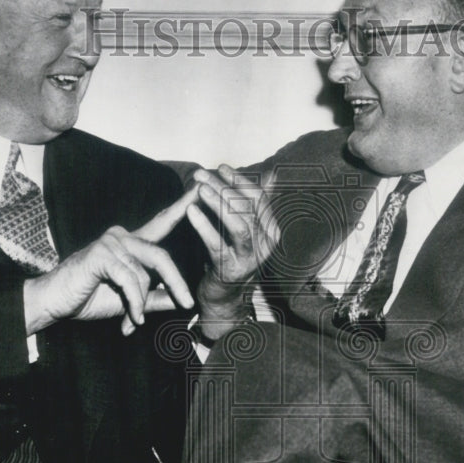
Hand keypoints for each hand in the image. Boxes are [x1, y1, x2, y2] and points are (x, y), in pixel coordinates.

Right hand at [23, 186, 198, 335]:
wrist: (53, 303)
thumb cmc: (89, 298)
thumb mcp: (132, 301)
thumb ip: (156, 298)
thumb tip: (182, 303)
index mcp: (131, 242)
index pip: (162, 223)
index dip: (182, 207)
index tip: (202, 191)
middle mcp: (122, 236)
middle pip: (161, 256)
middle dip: (177, 282)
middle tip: (188, 303)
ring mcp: (110, 243)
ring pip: (145, 272)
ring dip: (143, 301)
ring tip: (136, 320)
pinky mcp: (100, 254)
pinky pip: (130, 280)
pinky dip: (134, 303)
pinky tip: (131, 319)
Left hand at [187, 165, 279, 339]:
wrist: (223, 296)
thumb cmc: (230, 254)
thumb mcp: (244, 226)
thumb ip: (255, 202)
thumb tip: (271, 174)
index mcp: (271, 230)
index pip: (259, 198)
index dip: (240, 180)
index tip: (221, 166)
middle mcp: (266, 244)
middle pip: (247, 209)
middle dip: (224, 188)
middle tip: (201, 174)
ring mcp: (250, 258)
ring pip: (238, 226)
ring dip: (218, 204)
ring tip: (200, 188)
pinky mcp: (231, 270)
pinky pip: (218, 245)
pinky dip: (204, 227)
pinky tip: (191, 211)